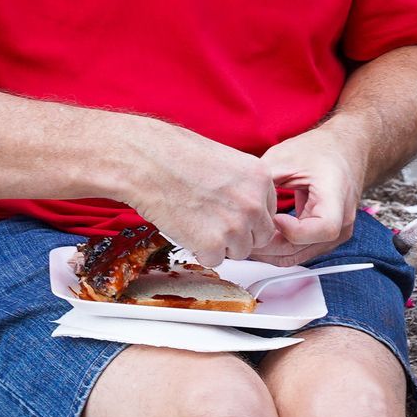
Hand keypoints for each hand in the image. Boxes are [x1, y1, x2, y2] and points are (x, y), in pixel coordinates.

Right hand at [122, 119, 277, 267]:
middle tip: (212, 221)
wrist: (148, 162)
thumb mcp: (225, 161)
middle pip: (259, 236)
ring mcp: (236, 226)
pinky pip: (214, 260)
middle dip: (238, 234)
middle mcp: (254, 203)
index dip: (247, 216)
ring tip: (196, 220)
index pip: (268, 212)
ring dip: (219, 243)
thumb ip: (243, 186)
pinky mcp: (213, 244)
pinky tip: (186, 227)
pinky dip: (199, 250)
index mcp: (261, 178)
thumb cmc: (177, 155)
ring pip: (239, 252)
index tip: (229, 212)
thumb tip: (246, 207)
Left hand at [253, 125, 365, 267]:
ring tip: (246, 236)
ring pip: (298, 256)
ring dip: (270, 251)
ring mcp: (336, 233)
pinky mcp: (325, 238)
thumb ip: (263, 182)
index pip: (322, 229)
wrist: (343, 151)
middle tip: (243, 232)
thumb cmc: (319, 151)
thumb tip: (237, 203)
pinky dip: (278, 248)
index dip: (292, 230)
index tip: (271, 218)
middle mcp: (342, 221)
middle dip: (268, 245)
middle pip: (303, 248)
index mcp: (336, 197)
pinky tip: (260, 237)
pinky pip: (299, 251)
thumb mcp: (285, 157)